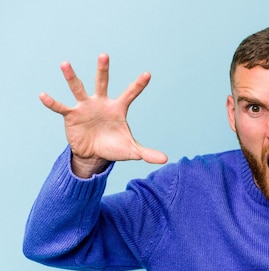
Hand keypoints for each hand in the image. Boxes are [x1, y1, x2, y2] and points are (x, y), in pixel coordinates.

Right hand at [40, 54, 167, 177]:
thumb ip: (148, 153)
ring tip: (65, 64)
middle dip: (103, 69)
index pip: (130, 94)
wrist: (94, 155)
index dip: (138, 85)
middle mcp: (101, 103)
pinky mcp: (71, 115)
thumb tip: (166, 160)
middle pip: (102, 82)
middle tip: (104, 55)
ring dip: (71, 77)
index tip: (148, 75)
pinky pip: (61, 107)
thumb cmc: (114, 147)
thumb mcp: (132, 151)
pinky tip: (43, 95)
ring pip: (78, 88)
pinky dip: (52, 102)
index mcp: (118, 108)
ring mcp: (85, 107)